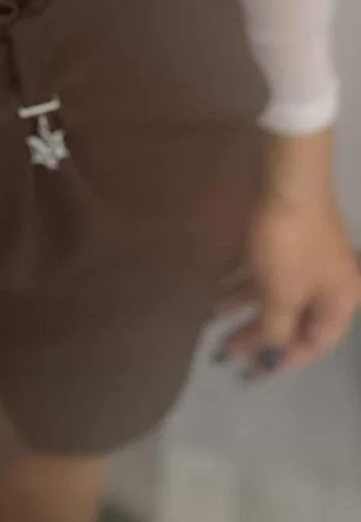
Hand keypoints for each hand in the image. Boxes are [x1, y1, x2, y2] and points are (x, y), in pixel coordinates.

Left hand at [215, 128, 360, 378]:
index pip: (315, 345)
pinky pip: (265, 270)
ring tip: (210, 316)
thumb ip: (276, 329)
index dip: (283, 360)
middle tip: (222, 351)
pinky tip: (215, 287)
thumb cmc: (290, 243)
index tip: (250, 373)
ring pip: (275, 293)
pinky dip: (242, 282)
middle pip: (293, 319)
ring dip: (244, 306)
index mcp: (341, 302)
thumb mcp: (282, 294)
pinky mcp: (287, 236)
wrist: (288, 178)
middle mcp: (330, 283)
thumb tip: (271, 353)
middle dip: (257, 335)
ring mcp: (308, 257)